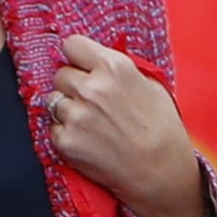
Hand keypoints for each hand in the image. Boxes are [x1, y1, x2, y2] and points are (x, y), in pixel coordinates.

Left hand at [45, 36, 214, 216]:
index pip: (71, 44)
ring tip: (93, 124)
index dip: (77, 57)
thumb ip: (120, 68)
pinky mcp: (64, 141)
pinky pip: (53, 128)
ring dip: (67, 110)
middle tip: (92, 101)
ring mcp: (75, 115)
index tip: (82, 66)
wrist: (160, 172)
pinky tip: (89, 141)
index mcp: (114, 67)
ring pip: (53, 101)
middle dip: (72, 85)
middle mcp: (91, 88)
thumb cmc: (162, 128)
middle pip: (60, 74)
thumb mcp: (151, 84)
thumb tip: (96, 60)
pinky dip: (66, 133)